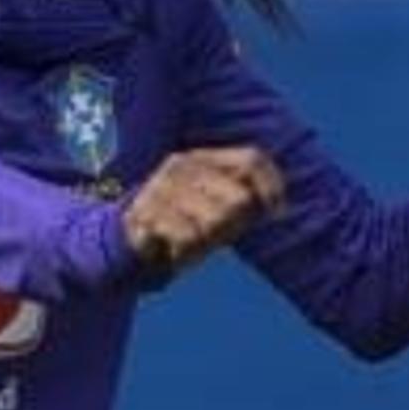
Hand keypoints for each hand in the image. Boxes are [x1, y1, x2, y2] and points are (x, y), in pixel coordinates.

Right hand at [119, 146, 284, 281]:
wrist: (130, 237)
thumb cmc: (187, 221)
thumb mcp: (220, 206)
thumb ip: (248, 198)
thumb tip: (279, 208)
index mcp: (204, 158)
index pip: (252, 159)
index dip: (272, 187)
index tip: (276, 212)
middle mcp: (182, 165)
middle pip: (239, 199)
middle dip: (236, 225)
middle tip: (218, 233)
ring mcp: (162, 186)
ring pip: (215, 221)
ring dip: (209, 240)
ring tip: (194, 239)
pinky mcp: (146, 211)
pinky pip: (188, 238)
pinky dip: (187, 251)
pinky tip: (175, 248)